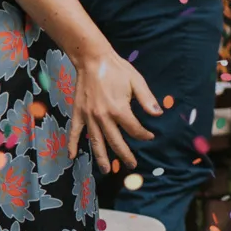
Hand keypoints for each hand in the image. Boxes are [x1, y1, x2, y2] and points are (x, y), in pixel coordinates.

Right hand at [70, 48, 161, 170]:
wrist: (93, 60)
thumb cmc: (117, 69)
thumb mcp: (137, 81)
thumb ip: (147, 99)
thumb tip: (158, 114)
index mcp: (119, 109)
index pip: (134, 128)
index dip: (144, 134)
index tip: (150, 136)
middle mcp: (103, 116)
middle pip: (115, 140)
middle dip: (124, 154)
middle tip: (132, 165)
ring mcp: (88, 116)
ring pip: (96, 141)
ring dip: (101, 157)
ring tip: (107, 170)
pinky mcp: (78, 113)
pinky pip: (74, 132)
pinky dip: (72, 144)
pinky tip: (72, 156)